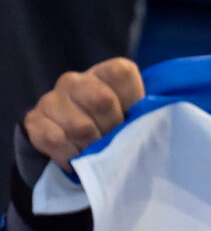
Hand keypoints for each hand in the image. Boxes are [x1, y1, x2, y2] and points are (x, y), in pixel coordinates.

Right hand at [22, 60, 144, 171]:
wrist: (72, 135)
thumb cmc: (113, 122)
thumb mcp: (133, 112)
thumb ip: (144, 110)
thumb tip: (155, 123)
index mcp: (106, 72)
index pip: (122, 74)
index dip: (131, 101)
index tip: (131, 118)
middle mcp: (76, 80)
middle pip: (101, 101)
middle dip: (112, 129)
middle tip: (114, 141)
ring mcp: (52, 98)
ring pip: (79, 126)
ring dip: (92, 147)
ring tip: (96, 152)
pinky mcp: (34, 119)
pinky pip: (55, 140)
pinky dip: (70, 155)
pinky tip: (76, 158)